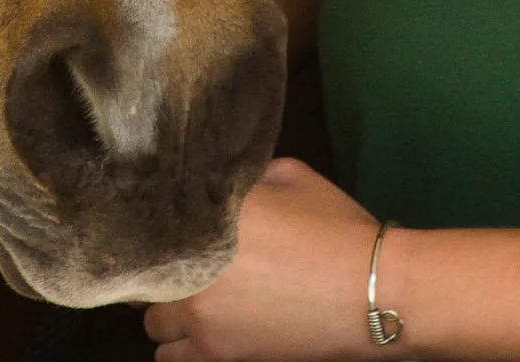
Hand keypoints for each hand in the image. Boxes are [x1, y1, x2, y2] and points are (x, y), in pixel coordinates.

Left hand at [143, 157, 382, 361]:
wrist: (371, 292)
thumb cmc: (336, 230)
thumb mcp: (290, 177)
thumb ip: (246, 177)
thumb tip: (224, 184)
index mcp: (208, 217)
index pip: (154, 221)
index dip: (162, 229)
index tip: (176, 233)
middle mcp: (194, 267)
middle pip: (148, 279)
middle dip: (166, 275)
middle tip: (191, 271)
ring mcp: (203, 319)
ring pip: (156, 328)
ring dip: (172, 318)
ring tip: (199, 308)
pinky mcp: (220, 357)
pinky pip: (174, 360)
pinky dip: (186, 350)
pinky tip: (209, 335)